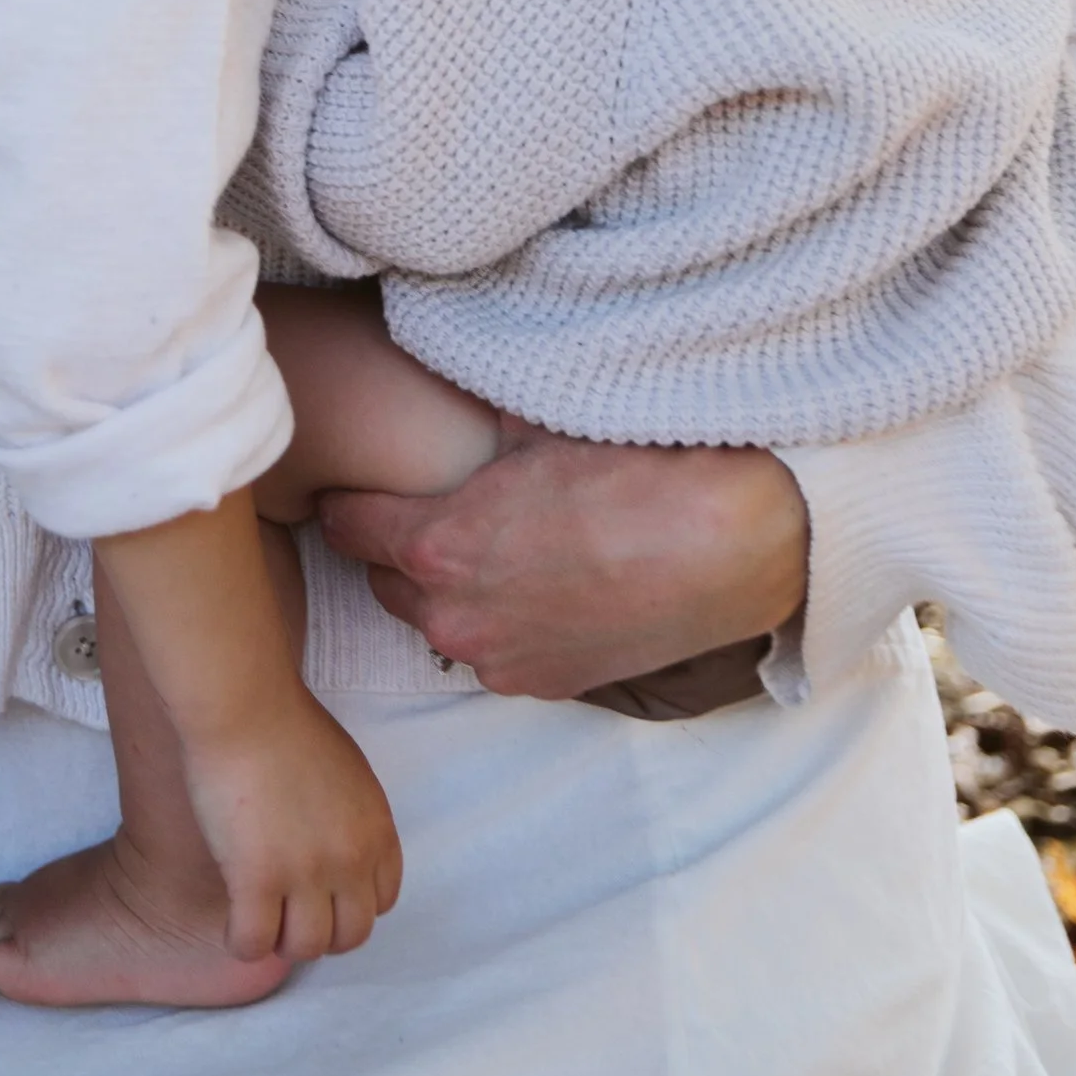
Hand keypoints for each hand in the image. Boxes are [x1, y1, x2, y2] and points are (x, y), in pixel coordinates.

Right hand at [182, 692, 401, 964]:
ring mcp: (305, 874)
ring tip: (261, 919)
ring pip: (305, 948)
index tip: (325, 899)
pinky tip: (233, 920)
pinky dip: (243, 941)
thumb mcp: (349, 774)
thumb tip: (337, 856)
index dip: (350, 907)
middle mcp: (350, 860)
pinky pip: (254, 945)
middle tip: (291, 915)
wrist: (247, 707)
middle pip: (350, 936)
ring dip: (283, 941)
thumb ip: (352, 821)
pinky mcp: (256, 881)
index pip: (383, 903)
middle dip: (321, 933)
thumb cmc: (289, 726)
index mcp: (377, 831)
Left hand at [318, 436, 808, 701]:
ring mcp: (499, 660)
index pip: (345, 524)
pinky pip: (494, 651)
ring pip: (439, 621)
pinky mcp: (545, 686)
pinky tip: (545, 586)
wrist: (730, 545)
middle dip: (401, 545)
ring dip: (452, 589)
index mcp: (437, 542)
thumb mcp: (540, 422)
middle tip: (440, 508)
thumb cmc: (639, 470)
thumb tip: (448, 388)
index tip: (361, 482)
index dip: (351, 497)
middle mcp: (453, 614)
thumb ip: (476, 421)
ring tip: (500, 549)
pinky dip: (503, 622)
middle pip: (386, 578)